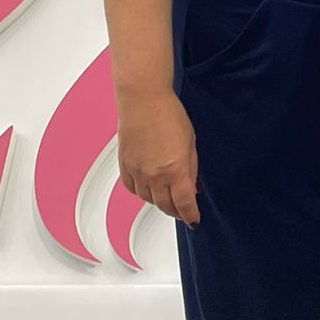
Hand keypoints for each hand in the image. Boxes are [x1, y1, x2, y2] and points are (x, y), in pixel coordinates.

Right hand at [117, 89, 200, 224]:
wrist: (143, 100)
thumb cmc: (168, 114)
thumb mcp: (191, 142)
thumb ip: (191, 169)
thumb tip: (193, 187)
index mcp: (175, 170)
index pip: (184, 205)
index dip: (191, 215)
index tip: (194, 219)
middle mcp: (154, 176)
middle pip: (165, 207)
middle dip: (176, 211)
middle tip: (182, 210)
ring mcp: (138, 172)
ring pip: (148, 200)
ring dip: (159, 201)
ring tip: (167, 195)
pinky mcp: (125, 167)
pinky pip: (133, 189)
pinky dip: (142, 191)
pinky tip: (149, 186)